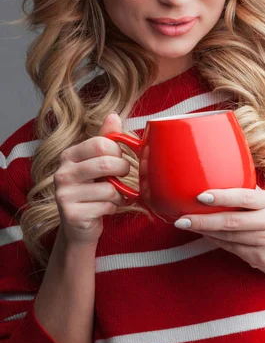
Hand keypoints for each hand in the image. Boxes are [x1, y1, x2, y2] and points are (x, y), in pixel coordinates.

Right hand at [53, 112, 129, 246]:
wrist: (78, 227)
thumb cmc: (91, 191)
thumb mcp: (97, 163)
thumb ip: (105, 139)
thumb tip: (113, 116)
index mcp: (69, 156)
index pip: (101, 143)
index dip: (118, 151)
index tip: (121, 158)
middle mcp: (62, 173)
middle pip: (106, 163)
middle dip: (123, 170)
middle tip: (124, 175)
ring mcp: (64, 195)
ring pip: (109, 188)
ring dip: (120, 193)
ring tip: (116, 195)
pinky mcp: (72, 214)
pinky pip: (106, 206)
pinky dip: (114, 207)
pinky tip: (107, 208)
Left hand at [174, 186, 264, 282]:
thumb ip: (250, 196)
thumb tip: (216, 180)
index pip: (244, 197)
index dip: (221, 196)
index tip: (200, 196)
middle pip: (231, 221)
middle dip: (203, 220)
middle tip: (182, 218)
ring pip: (228, 237)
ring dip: (205, 231)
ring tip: (187, 225)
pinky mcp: (260, 259)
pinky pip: (231, 249)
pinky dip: (215, 241)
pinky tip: (203, 235)